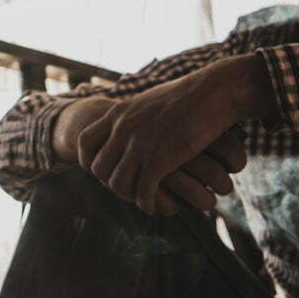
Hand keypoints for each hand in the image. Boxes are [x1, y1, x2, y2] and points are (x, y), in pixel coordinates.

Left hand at [59, 60, 266, 214]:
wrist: (214, 91)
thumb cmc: (190, 94)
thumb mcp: (151, 99)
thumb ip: (136, 112)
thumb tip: (134, 121)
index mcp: (119, 113)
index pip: (84, 141)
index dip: (88, 160)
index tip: (101, 171)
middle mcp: (122, 129)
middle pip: (98, 169)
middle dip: (110, 183)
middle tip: (127, 188)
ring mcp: (139, 145)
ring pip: (117, 184)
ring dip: (129, 196)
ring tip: (142, 199)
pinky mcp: (159, 160)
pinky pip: (142, 192)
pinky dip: (147, 204)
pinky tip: (156, 206)